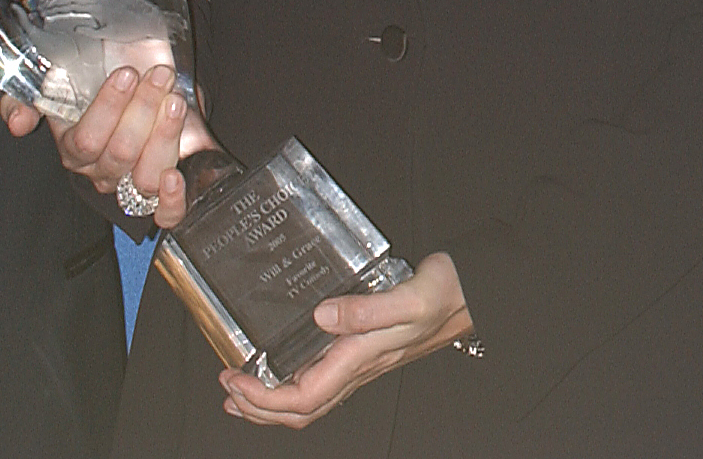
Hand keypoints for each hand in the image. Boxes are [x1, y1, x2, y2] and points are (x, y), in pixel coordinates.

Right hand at [0, 65, 214, 226]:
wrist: (137, 86)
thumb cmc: (94, 85)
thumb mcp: (52, 82)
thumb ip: (23, 99)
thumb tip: (17, 122)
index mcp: (74, 149)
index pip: (86, 140)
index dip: (108, 108)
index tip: (127, 73)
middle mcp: (102, 171)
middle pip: (121, 153)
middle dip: (143, 108)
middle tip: (159, 76)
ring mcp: (132, 183)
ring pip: (145, 176)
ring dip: (164, 135)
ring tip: (174, 101)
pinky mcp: (162, 193)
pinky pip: (165, 213)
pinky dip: (173, 200)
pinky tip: (176, 177)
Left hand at [220, 252, 474, 428]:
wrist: (476, 291)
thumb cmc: (447, 293)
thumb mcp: (408, 296)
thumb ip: (366, 308)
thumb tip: (321, 318)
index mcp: (361, 359)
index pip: (302, 398)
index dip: (263, 398)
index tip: (234, 380)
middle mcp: (358, 367)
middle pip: (300, 410)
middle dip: (258, 409)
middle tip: (226, 390)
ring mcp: (362, 363)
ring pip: (308, 400)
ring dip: (270, 402)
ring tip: (241, 391)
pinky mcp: (365, 351)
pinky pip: (321, 381)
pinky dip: (292, 383)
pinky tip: (282, 367)